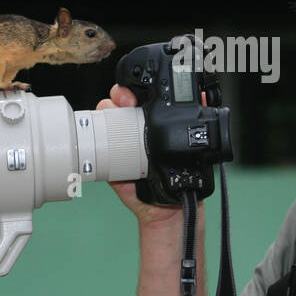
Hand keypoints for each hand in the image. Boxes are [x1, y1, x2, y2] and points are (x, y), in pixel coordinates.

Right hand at [96, 84, 183, 227]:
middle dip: (117, 96)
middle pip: (116, 102)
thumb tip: (202, 95)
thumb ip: (194, 118)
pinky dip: (93, 139)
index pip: (136, 96)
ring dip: (105, 111)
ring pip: (104, 119)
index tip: (134, 94)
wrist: (169, 205)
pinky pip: (97, 146)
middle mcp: (132, 128)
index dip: (131, 89)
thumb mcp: (190, 143)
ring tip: (114, 113)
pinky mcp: (110, 161)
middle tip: (126, 102)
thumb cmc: (179, 173)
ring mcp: (118, 143)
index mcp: (149, 120)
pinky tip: (98, 135)